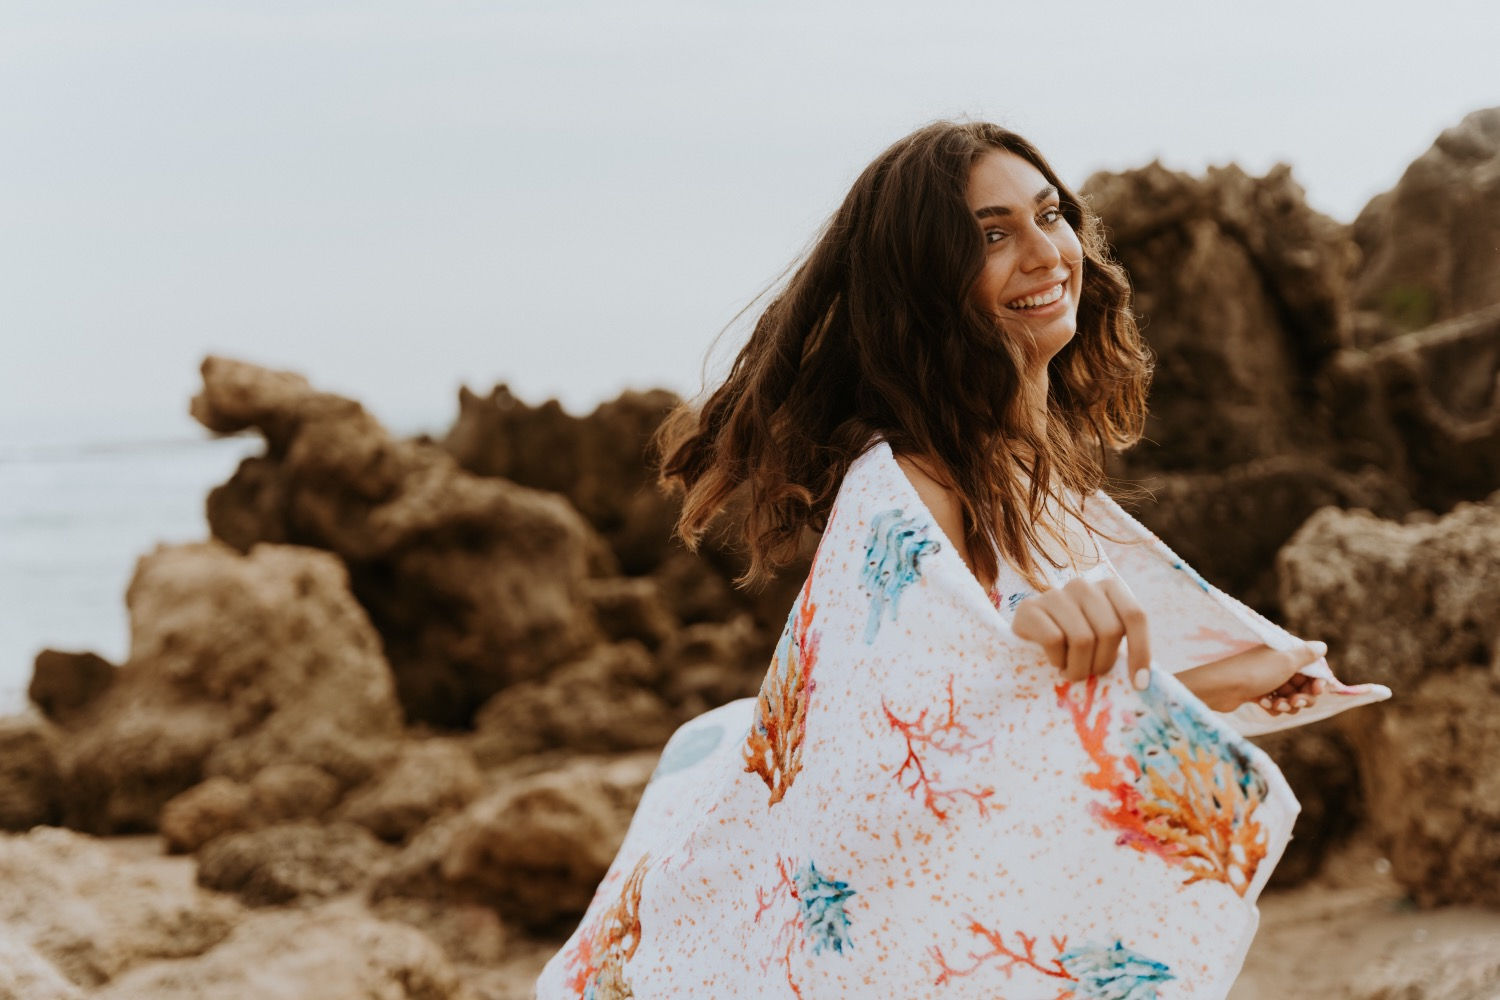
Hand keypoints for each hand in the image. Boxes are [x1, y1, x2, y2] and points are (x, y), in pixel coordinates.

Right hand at [1011, 578, 1150, 686]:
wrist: (1029, 638)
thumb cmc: (1075, 644)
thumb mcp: (1105, 640)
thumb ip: (1126, 648)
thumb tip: (1145, 680)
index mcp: (1109, 587)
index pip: (1135, 615)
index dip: (1141, 651)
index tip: (1140, 683)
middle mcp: (1083, 586)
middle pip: (1109, 631)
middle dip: (1103, 662)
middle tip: (1091, 673)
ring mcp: (1054, 594)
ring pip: (1082, 639)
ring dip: (1079, 667)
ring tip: (1071, 671)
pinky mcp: (1029, 608)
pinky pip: (1054, 640)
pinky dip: (1057, 660)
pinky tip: (1055, 661)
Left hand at [1174, 641, 1327, 712]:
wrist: (1221, 687)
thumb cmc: (1255, 672)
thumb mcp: (1285, 661)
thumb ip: (1306, 655)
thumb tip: (1322, 646)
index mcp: (1284, 654)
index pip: (1311, 669)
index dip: (1317, 681)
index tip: (1316, 690)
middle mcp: (1277, 665)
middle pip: (1302, 686)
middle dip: (1302, 697)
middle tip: (1294, 702)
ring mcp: (1266, 679)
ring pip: (1290, 697)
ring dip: (1287, 703)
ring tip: (1275, 704)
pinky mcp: (1256, 693)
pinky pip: (1275, 703)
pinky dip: (1272, 706)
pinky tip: (1262, 704)